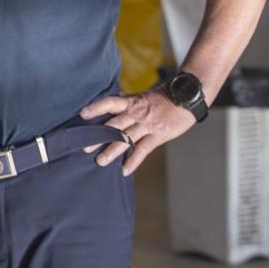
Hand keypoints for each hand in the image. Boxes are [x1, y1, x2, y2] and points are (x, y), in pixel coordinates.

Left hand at [80, 87, 197, 174]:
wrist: (186, 97)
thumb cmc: (161, 98)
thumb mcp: (140, 97)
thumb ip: (125, 104)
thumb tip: (108, 107)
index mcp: (130, 102)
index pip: (110, 103)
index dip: (96, 107)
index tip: (82, 114)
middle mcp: (136, 113)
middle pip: (114, 125)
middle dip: (98, 137)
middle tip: (84, 147)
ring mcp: (147, 125)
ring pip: (126, 139)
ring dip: (112, 151)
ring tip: (100, 162)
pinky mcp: (158, 135)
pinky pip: (143, 149)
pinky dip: (134, 160)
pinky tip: (125, 170)